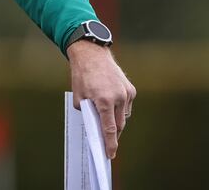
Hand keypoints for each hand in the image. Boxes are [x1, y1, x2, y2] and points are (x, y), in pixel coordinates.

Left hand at [67, 40, 136, 158]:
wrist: (91, 54)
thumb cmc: (82, 75)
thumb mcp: (78, 97)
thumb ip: (87, 113)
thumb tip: (94, 125)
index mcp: (104, 100)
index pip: (109, 129)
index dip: (110, 144)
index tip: (110, 155)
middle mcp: (118, 97)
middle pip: (119, 125)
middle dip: (113, 135)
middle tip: (107, 142)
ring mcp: (126, 92)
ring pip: (124, 116)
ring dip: (117, 121)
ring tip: (107, 121)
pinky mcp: (130, 89)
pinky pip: (126, 106)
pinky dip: (120, 110)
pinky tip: (112, 107)